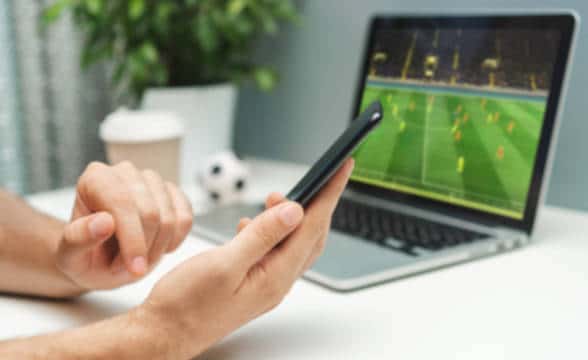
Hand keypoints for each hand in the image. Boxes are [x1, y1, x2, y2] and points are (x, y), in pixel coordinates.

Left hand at [56, 161, 192, 290]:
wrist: (102, 261)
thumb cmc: (84, 257)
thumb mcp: (70, 257)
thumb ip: (79, 238)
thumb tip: (104, 222)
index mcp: (95, 179)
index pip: (122, 201)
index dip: (132, 238)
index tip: (134, 269)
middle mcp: (124, 172)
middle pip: (150, 212)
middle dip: (143, 248)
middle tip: (127, 267)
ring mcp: (151, 181)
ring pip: (170, 217)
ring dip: (157, 248)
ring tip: (137, 259)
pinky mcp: (172, 193)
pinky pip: (186, 218)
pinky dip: (175, 240)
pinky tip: (158, 247)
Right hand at [141, 159, 353, 357]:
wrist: (165, 333)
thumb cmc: (187, 305)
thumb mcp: (224, 264)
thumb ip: (261, 237)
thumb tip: (294, 211)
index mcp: (276, 277)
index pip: (312, 227)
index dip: (329, 194)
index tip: (342, 168)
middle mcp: (277, 282)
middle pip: (310, 235)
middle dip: (313, 203)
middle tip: (311, 179)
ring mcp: (265, 283)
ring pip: (292, 243)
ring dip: (288, 217)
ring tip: (272, 199)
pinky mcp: (252, 282)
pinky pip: (273, 251)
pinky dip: (270, 231)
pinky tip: (253, 225)